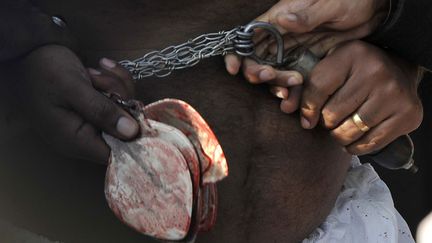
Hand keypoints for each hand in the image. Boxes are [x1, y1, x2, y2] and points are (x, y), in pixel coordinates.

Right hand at [17, 45, 137, 162]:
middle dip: (120, 98)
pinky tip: (101, 67)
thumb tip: (132, 133)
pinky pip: (117, 99)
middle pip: (123, 129)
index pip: (115, 152)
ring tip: (94, 72)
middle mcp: (85, 136)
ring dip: (116, 86)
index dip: (131, 135)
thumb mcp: (75, 89)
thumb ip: (102, 111)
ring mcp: (91, 122)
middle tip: (100, 79)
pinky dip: (114, 82)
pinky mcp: (95, 108)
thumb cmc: (46, 71)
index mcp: (76, 140)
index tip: (134, 109)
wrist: (30, 50)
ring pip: (123, 110)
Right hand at [225, 0, 387, 111]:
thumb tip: (281, 20)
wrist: (375, 8)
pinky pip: (290, 74)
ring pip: (272, 69)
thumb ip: (306, 15)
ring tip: (286, 91)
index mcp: (282, 16)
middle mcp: (282, 33)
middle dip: (256, 71)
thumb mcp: (331, 3)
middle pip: (257, 56)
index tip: (234, 68)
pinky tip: (292, 94)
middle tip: (269, 79)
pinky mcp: (305, 58)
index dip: (237, 51)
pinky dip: (288, 86)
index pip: (249, 34)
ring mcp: (294, 47)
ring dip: (273, 82)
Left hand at [301, 41, 422, 154]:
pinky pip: (369, 144)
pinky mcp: (407, 115)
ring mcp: (394, 94)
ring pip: (349, 132)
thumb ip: (303, 87)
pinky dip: (355, 146)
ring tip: (342, 126)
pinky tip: (356, 136)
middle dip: (326, 122)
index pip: (317, 89)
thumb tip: (285, 107)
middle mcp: (376, 71)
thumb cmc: (353, 72)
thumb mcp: (329, 68)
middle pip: (332, 114)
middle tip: (332, 118)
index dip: (307, 109)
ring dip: (339, 135)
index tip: (307, 120)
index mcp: (352, 54)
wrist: (398, 70)